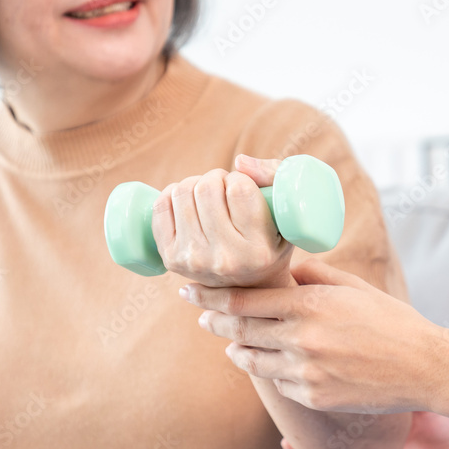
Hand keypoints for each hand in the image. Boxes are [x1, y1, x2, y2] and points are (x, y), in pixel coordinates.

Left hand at [152, 155, 292, 287]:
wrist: (249, 287)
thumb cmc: (270, 242)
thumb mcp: (287, 214)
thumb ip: (275, 176)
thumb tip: (239, 161)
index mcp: (258, 251)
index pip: (239, 188)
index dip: (240, 179)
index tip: (243, 189)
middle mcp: (225, 259)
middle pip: (206, 188)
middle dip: (216, 179)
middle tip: (224, 190)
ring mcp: (195, 261)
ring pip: (182, 192)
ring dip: (195, 184)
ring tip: (208, 197)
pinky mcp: (172, 259)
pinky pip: (161, 206)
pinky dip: (172, 194)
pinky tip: (187, 202)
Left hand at [180, 259, 448, 412]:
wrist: (424, 367)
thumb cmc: (392, 321)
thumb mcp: (353, 287)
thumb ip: (313, 275)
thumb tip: (282, 269)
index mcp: (310, 303)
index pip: (243, 299)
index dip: (210, 294)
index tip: (190, 291)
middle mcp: (302, 338)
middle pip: (239, 329)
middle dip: (214, 320)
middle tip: (201, 315)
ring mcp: (306, 371)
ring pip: (252, 360)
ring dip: (238, 349)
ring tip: (232, 342)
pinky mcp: (314, 398)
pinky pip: (279, 383)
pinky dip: (272, 372)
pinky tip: (273, 364)